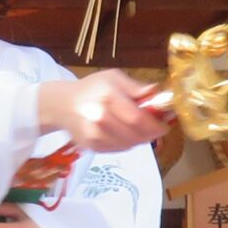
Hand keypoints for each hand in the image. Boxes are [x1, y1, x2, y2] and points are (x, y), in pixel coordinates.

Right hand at [38, 69, 165, 152]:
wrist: (63, 105)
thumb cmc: (92, 88)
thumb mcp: (113, 78)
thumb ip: (136, 87)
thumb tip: (158, 94)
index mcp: (108, 97)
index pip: (138, 118)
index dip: (155, 125)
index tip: (165, 124)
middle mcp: (100, 118)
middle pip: (135, 135)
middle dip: (151, 134)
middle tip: (156, 129)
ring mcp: (95, 135)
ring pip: (129, 145)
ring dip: (140, 139)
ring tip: (141, 130)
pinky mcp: (93, 147)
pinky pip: (119, 150)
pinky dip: (127, 144)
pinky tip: (126, 134)